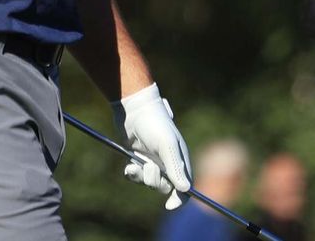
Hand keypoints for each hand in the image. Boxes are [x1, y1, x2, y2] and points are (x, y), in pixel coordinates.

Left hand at [113, 83, 191, 209]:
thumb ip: (175, 167)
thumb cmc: (154, 123)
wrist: (134, 109)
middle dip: (155, 181)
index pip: (185, 187)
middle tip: (149, 167)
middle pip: (165, 187)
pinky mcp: (138, 159)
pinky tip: (129, 165)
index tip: (169, 206)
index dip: (179, 199)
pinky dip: (132, 173)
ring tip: (135, 164)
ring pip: (149, 182)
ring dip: (141, 176)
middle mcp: (168, 163)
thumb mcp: (167, 144)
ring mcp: (153, 161)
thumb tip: (185, 190)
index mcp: (180, 160)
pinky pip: (136, 176)